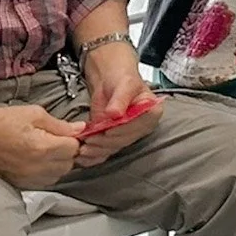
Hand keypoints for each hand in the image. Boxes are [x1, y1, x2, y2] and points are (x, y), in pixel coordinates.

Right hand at [0, 102, 84, 189]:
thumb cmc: (1, 122)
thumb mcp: (35, 114)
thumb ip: (60, 125)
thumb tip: (80, 129)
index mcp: (42, 148)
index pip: (74, 149)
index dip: (75, 139)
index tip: (70, 133)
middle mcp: (36, 168)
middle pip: (68, 164)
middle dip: (68, 152)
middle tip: (59, 139)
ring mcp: (26, 179)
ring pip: (57, 176)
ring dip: (58, 163)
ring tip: (47, 149)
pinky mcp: (18, 184)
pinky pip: (42, 182)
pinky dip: (46, 172)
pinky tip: (38, 159)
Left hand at [76, 49, 162, 167]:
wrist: (109, 81)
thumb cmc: (121, 78)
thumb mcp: (124, 84)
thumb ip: (120, 98)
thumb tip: (115, 114)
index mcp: (152, 112)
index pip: (138, 126)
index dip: (122, 130)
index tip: (107, 130)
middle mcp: (142, 126)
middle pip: (125, 140)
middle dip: (106, 142)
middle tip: (89, 139)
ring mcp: (128, 134)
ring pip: (113, 148)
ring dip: (97, 150)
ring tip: (83, 148)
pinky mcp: (114, 139)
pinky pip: (106, 151)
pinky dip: (94, 156)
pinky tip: (83, 157)